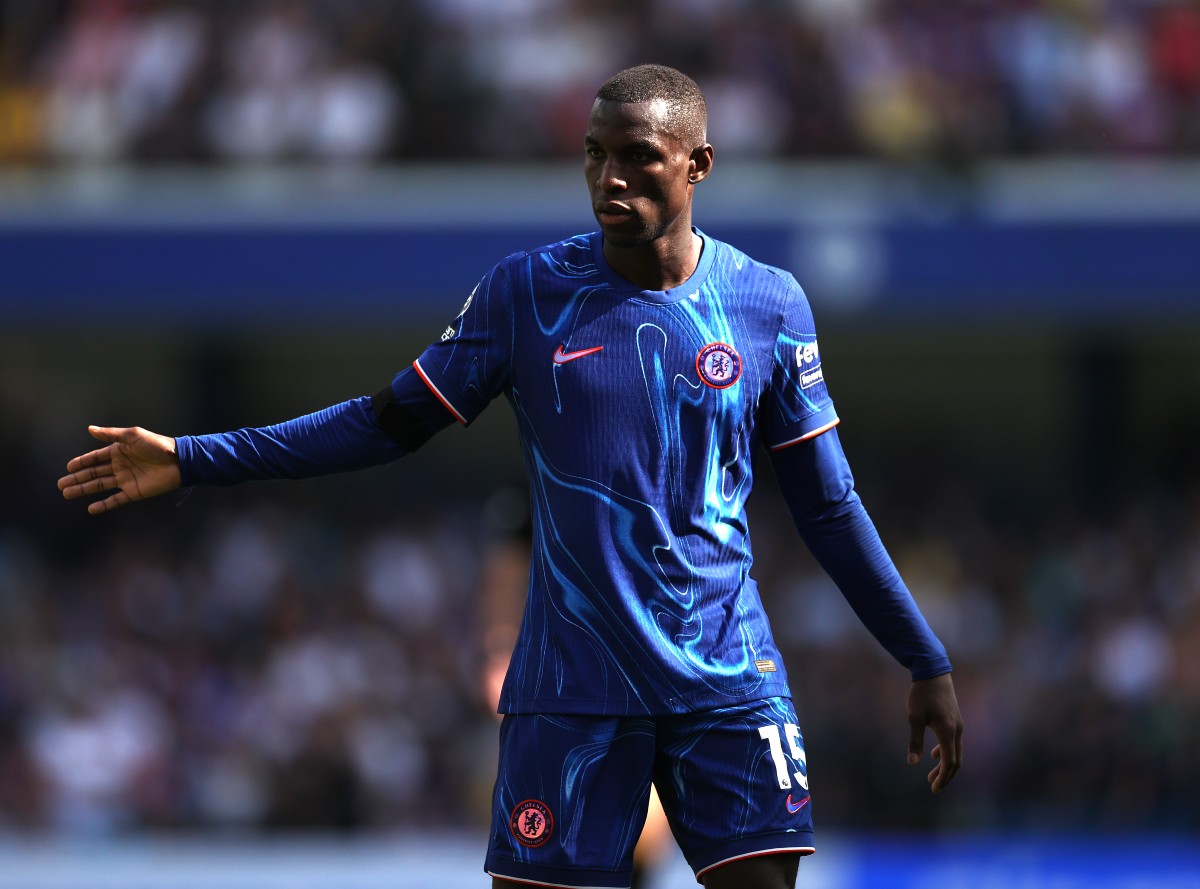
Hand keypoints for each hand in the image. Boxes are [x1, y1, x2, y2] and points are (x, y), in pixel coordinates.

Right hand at [58, 425, 181, 514]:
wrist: (177, 461)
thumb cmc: (156, 445)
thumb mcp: (132, 436)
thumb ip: (110, 435)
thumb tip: (89, 429)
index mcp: (119, 451)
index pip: (95, 458)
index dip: (82, 462)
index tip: (68, 467)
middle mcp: (120, 466)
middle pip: (94, 473)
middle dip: (77, 479)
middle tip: (61, 485)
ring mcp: (126, 480)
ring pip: (100, 486)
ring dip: (83, 490)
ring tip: (67, 494)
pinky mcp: (133, 492)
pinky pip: (115, 500)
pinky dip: (103, 505)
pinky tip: (91, 509)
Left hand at [906, 672, 962, 792]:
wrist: (933, 672)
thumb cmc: (921, 694)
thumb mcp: (914, 717)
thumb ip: (915, 741)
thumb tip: (912, 763)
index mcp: (948, 731)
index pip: (949, 762)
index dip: (942, 777)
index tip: (933, 789)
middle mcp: (957, 730)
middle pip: (956, 760)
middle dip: (945, 775)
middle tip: (933, 787)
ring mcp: (958, 724)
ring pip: (956, 752)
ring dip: (945, 765)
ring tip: (931, 776)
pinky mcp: (955, 719)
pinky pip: (954, 742)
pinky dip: (946, 753)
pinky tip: (933, 756)